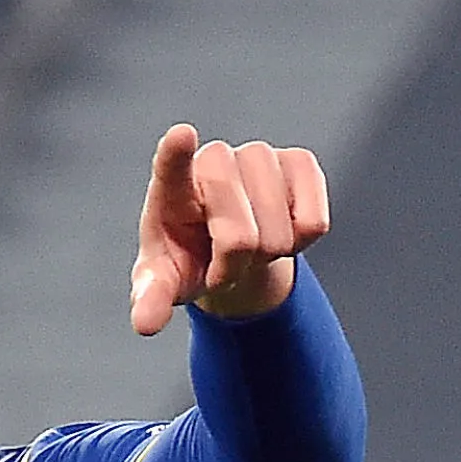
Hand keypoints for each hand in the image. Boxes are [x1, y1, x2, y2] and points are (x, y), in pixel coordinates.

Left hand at [129, 124, 329, 331]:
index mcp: (171, 188)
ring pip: (279, 233)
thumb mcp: (164, 281)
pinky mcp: (300, 162)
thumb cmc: (190, 258)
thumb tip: (146, 324)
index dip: (176, 154)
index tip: (181, 137)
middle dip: (234, 269)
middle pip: (239, 237)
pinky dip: (300, 243)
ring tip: (249, 246)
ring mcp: (258, 156)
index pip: (170, 166)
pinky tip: (280, 229)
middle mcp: (215, 160)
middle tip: (223, 262)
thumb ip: (152, 299)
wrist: (229, 247)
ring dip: (267, 257)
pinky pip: (314, 223)